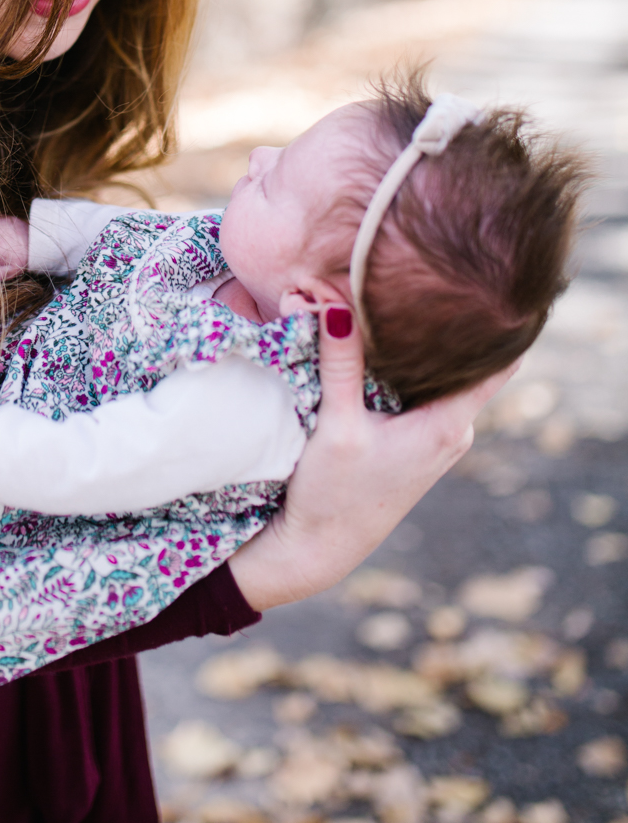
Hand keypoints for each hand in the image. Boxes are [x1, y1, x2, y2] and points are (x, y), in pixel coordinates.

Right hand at [229, 305, 516, 610]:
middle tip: (422, 274)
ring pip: (442, 375)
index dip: (502, 322)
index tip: (491, 279)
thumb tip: (336, 302)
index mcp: (450, 425)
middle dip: (447, 321)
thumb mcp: (336, 426)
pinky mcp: (415, 441)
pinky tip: (383, 336)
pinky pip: (424, 389)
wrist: (319, 548)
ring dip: (421, 343)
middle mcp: (454, 430)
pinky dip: (406, 362)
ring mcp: (437, 437)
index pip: (500, 363)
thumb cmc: (333, 495)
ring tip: (396, 296)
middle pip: (468, 361)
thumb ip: (341, 363)